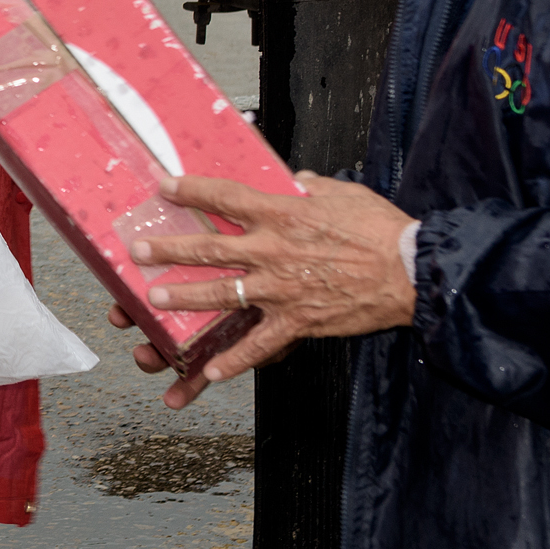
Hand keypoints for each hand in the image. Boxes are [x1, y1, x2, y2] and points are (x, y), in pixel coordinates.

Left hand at [121, 172, 417, 406]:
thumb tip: (293, 179)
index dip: (191, 191)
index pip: (225, 197)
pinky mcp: (299, 320)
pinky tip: (211, 369)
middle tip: (137, 250)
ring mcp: (282, 288)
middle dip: (168, 249)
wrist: (412, 271)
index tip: (164, 187)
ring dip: (184, 297)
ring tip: (153, 300)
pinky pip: (260, 344)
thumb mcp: (341, 192)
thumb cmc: (380, 229)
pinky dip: (235, 360)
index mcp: (282, 213)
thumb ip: (309, 186)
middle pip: (208, 248)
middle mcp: (273, 250)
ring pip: (221, 293)